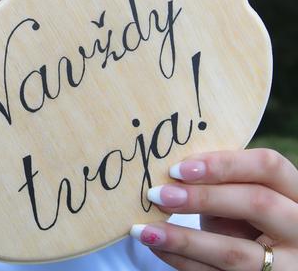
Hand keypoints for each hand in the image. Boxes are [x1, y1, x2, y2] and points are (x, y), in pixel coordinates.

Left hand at [131, 148, 297, 269]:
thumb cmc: (245, 217)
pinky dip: (182, 260)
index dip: (222, 163)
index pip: (268, 166)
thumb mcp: (241, 195)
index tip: (177, 168)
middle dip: (202, 197)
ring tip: (143, 230)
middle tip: (157, 195)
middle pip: (256, 203)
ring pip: (234, 252)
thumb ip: (219, 181)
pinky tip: (156, 246)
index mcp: (295, 192)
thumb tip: (166, 171)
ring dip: (182, 240)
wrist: (264, 259)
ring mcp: (287, 264)